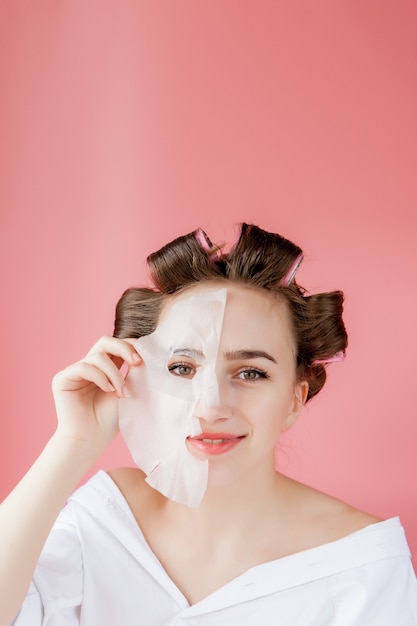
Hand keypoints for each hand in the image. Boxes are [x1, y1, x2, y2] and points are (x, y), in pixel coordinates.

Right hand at [52, 336, 140, 454]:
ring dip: (114, 373)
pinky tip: (107, 390)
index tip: (146, 358)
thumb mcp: (128, 390)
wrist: (91, 440)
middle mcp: (89, 366)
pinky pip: (84, 366)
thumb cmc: (110, 420)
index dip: (131, 346)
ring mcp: (75, 371)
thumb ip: (133, 371)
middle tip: (137, 362)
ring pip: (98, 356)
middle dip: (124, 348)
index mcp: (105, 368)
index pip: (117, 345)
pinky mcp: (63, 378)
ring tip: (122, 392)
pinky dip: (100, 377)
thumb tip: (145, 352)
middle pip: (105, 341)